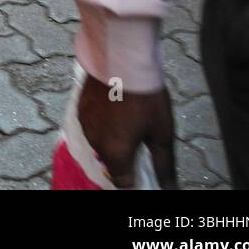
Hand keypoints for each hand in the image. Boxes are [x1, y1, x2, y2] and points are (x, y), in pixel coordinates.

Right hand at [77, 73, 177, 188]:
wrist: (120, 59)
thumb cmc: (145, 97)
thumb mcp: (162, 132)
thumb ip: (164, 165)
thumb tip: (170, 189)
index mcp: (115, 153)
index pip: (122, 182)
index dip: (135, 179)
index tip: (144, 166)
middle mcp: (95, 142)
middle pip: (111, 161)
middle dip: (125, 155)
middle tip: (141, 137)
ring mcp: (85, 124)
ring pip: (100, 142)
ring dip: (112, 138)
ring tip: (127, 119)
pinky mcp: (79, 107)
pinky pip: (92, 124)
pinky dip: (102, 123)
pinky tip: (114, 108)